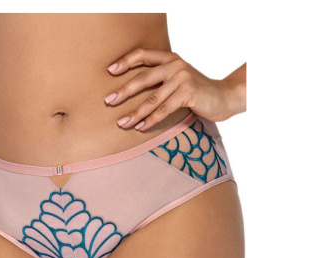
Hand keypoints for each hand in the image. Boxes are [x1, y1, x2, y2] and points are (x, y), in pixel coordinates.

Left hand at [104, 47, 244, 130]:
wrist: (224, 97)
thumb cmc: (197, 91)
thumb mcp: (179, 79)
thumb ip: (161, 79)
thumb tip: (133, 90)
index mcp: (170, 59)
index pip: (143, 55)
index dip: (126, 61)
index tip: (110, 71)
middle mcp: (175, 65)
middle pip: (143, 77)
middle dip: (124, 91)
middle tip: (108, 101)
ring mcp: (182, 78)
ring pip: (152, 98)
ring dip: (135, 113)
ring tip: (122, 123)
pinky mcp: (188, 93)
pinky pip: (164, 109)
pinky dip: (151, 120)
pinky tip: (140, 127)